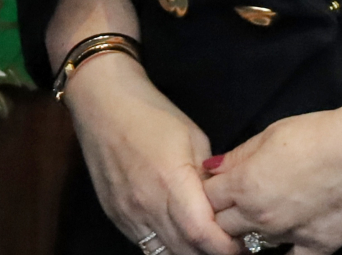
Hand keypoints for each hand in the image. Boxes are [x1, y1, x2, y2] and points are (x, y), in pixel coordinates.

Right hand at [64, 52, 241, 254]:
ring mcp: (127, 213)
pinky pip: (144, 243)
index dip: (226, 247)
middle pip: (185, 251)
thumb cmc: (150, 113)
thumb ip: (208, 177)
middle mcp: (146, 205)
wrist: (100, 101)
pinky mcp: (114, 214)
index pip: (202, 235)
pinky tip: (176, 233)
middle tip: (229, 244)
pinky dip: (165, 244)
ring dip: (187, 251)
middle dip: (211, 252)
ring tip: (203, 241)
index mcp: (170, 182)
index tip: (242, 242)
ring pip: (164, 252)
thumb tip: (221, 204)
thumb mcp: (193, 137)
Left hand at [202, 30, 341, 254]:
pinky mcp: (318, 247)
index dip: (211, 190)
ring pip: (254, 244)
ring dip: (254, 232)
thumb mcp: (269, 135)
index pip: (208, 197)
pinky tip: (288, 240)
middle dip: (226, 214)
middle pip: (224, 225)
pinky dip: (286, 251)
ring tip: (266, 216)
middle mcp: (261, 215)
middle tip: (238, 202)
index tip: (220, 184)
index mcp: (244, 184)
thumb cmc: (317, 134)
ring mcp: (289, 235)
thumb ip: (238, 156)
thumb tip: (212, 167)